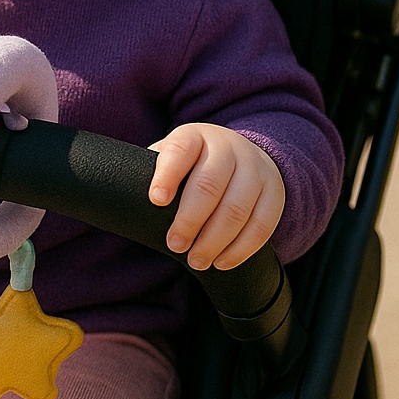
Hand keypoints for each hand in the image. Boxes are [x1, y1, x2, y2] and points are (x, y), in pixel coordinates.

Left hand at [147, 122, 284, 270]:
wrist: (240, 154)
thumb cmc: (191, 165)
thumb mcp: (171, 159)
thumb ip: (150, 174)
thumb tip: (124, 204)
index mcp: (194, 136)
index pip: (179, 151)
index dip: (167, 175)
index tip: (156, 201)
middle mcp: (228, 147)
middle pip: (209, 184)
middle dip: (190, 220)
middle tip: (175, 245)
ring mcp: (255, 168)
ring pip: (237, 208)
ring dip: (215, 240)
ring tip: (196, 261)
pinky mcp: (274, 192)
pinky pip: (262, 224)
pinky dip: (241, 248)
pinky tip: (221, 262)